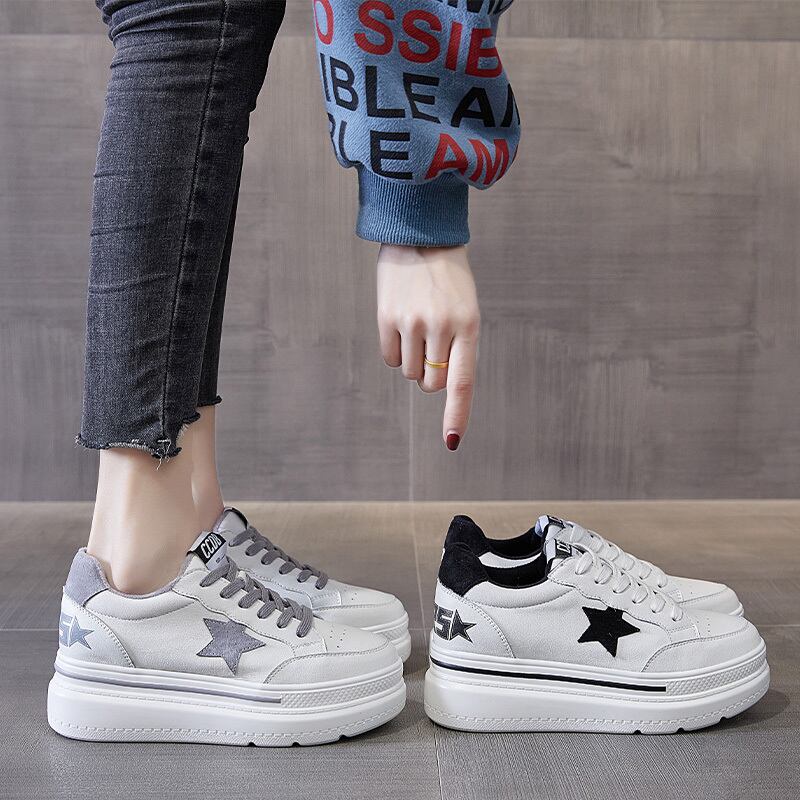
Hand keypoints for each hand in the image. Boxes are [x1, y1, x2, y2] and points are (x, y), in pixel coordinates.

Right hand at [376, 244, 479, 450]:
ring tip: (418, 326)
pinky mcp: (386, 317)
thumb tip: (435, 387)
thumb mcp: (466, 309)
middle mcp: (441, 327)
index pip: (461, 382)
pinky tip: (399, 324)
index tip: (451, 441)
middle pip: (431, 382)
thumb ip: (458, 347)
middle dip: (430, 376)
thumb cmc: (448, 280)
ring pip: (408, 372)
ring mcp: (412, 322)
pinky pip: (388, 358)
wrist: (420, 236)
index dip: (456, 414)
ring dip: (412, 360)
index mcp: (469, 327)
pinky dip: (393, 351)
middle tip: (433, 347)